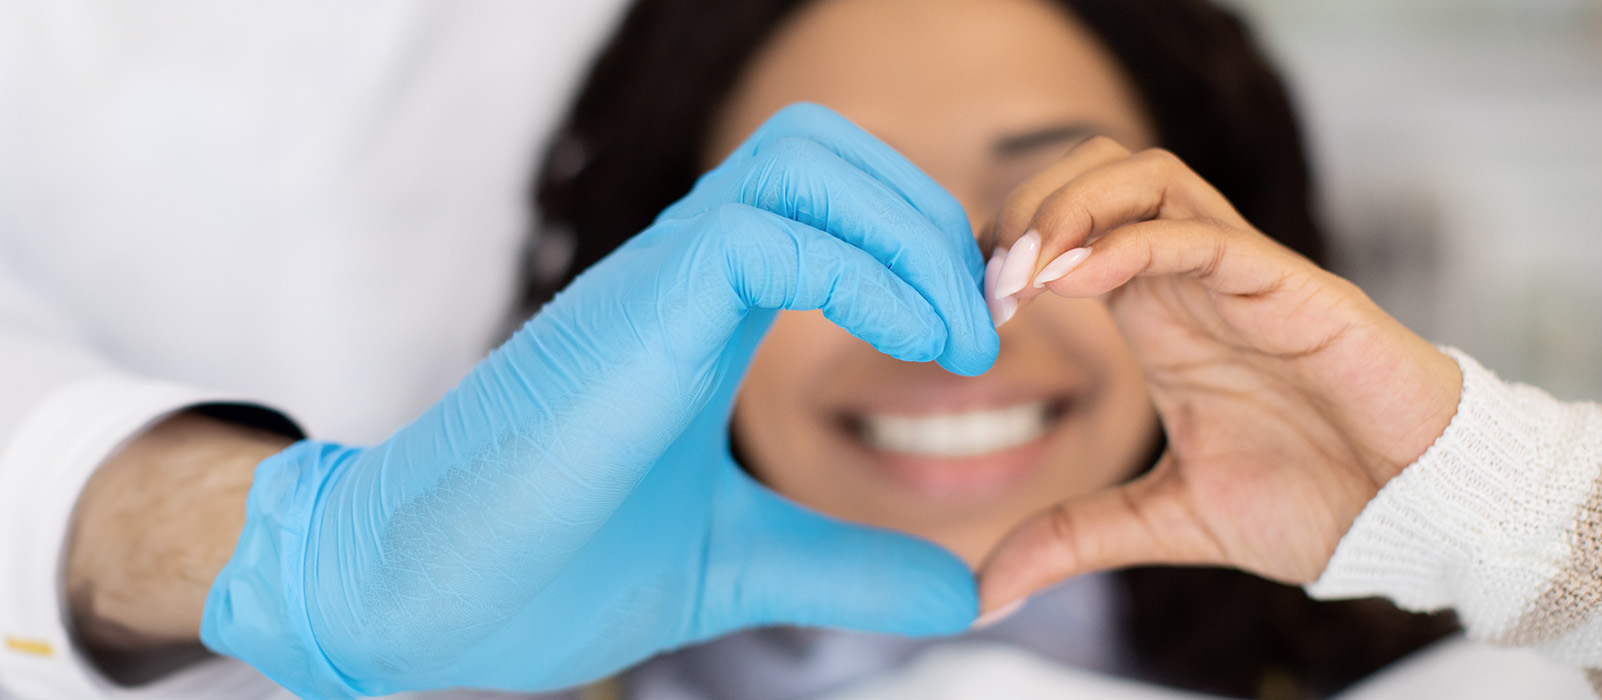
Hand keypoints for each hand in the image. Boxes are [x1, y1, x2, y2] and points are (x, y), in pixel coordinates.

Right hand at [200, 104, 999, 697]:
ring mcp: (654, 280)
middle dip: (932, 221)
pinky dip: (869, 275)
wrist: (412, 597)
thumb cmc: (546, 567)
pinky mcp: (635, 311)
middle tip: (982, 327)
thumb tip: (961, 588)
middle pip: (827, 151)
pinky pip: (771, 236)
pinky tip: (917, 349)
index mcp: (701, 306)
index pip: (828, 202)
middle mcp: (681, 270)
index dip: (921, 246)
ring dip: (911, 232)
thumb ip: (845, 567)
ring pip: (803, 160)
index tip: (975, 340)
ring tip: (959, 336)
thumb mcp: (738, 565)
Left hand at [975, 138, 1462, 613]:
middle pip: (1094, 169)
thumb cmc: (1312, 499)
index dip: (1004, 249)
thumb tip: (982, 592)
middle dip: (1023, 206)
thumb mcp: (1162, 521)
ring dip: (1066, 207)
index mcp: (1157, 311)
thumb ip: (1073, 537)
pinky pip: (1198, 232)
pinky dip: (1126, 241)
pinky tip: (1074, 278)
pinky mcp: (1287, 283)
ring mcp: (1239, 270)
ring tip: (1018, 272)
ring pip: (1143, 175)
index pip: (1068, 226)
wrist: (1412, 517)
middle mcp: (1191, 275)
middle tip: (983, 285)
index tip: (963, 316)